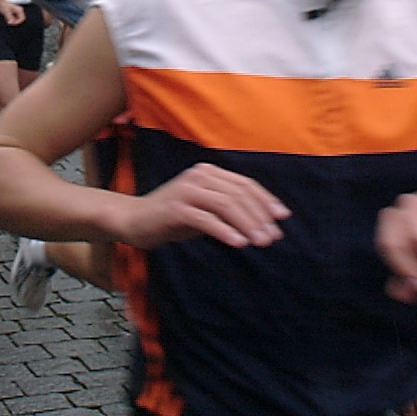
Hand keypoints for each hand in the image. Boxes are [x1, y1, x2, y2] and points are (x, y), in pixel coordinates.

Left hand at [0, 0, 24, 26]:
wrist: (1, 2)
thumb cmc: (4, 5)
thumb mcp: (6, 12)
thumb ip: (9, 18)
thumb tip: (11, 23)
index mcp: (19, 10)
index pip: (22, 18)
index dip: (18, 22)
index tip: (12, 23)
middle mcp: (19, 11)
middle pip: (20, 20)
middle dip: (15, 22)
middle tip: (10, 23)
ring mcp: (17, 12)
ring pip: (17, 20)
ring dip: (13, 21)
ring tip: (8, 20)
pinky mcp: (15, 14)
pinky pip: (15, 19)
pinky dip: (12, 20)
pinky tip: (8, 19)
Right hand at [116, 162, 289, 250]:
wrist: (134, 220)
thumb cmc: (173, 217)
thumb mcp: (205, 209)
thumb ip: (228, 209)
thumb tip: (264, 223)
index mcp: (208, 172)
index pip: (245, 184)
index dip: (266, 200)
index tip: (282, 218)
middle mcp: (198, 176)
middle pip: (238, 194)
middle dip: (260, 216)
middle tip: (273, 237)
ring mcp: (186, 190)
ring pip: (225, 204)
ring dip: (247, 224)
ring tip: (260, 242)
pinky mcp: (175, 208)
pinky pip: (206, 219)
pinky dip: (225, 231)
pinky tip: (238, 243)